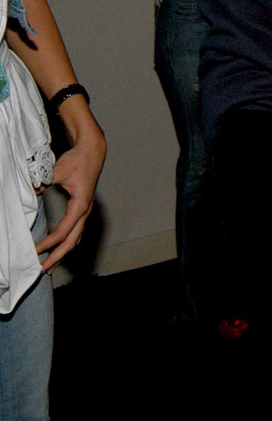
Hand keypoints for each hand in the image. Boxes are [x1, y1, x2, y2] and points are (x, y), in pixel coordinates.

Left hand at [35, 125, 106, 271]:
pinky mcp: (83, 209)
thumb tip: (29, 193)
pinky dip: (67, 243)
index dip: (49, 244)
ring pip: (75, 239)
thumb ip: (44, 182)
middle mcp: (85, 212)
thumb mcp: (58, 170)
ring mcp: (86, 211)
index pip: (63, 231)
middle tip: (42, 270)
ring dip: (62, 253)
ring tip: (50, 265)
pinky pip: (76, 232)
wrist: (92, 151)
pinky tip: (59, 249)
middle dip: (57, 257)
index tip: (35, 251)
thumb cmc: (77, 160)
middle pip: (71, 242)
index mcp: (80, 205)